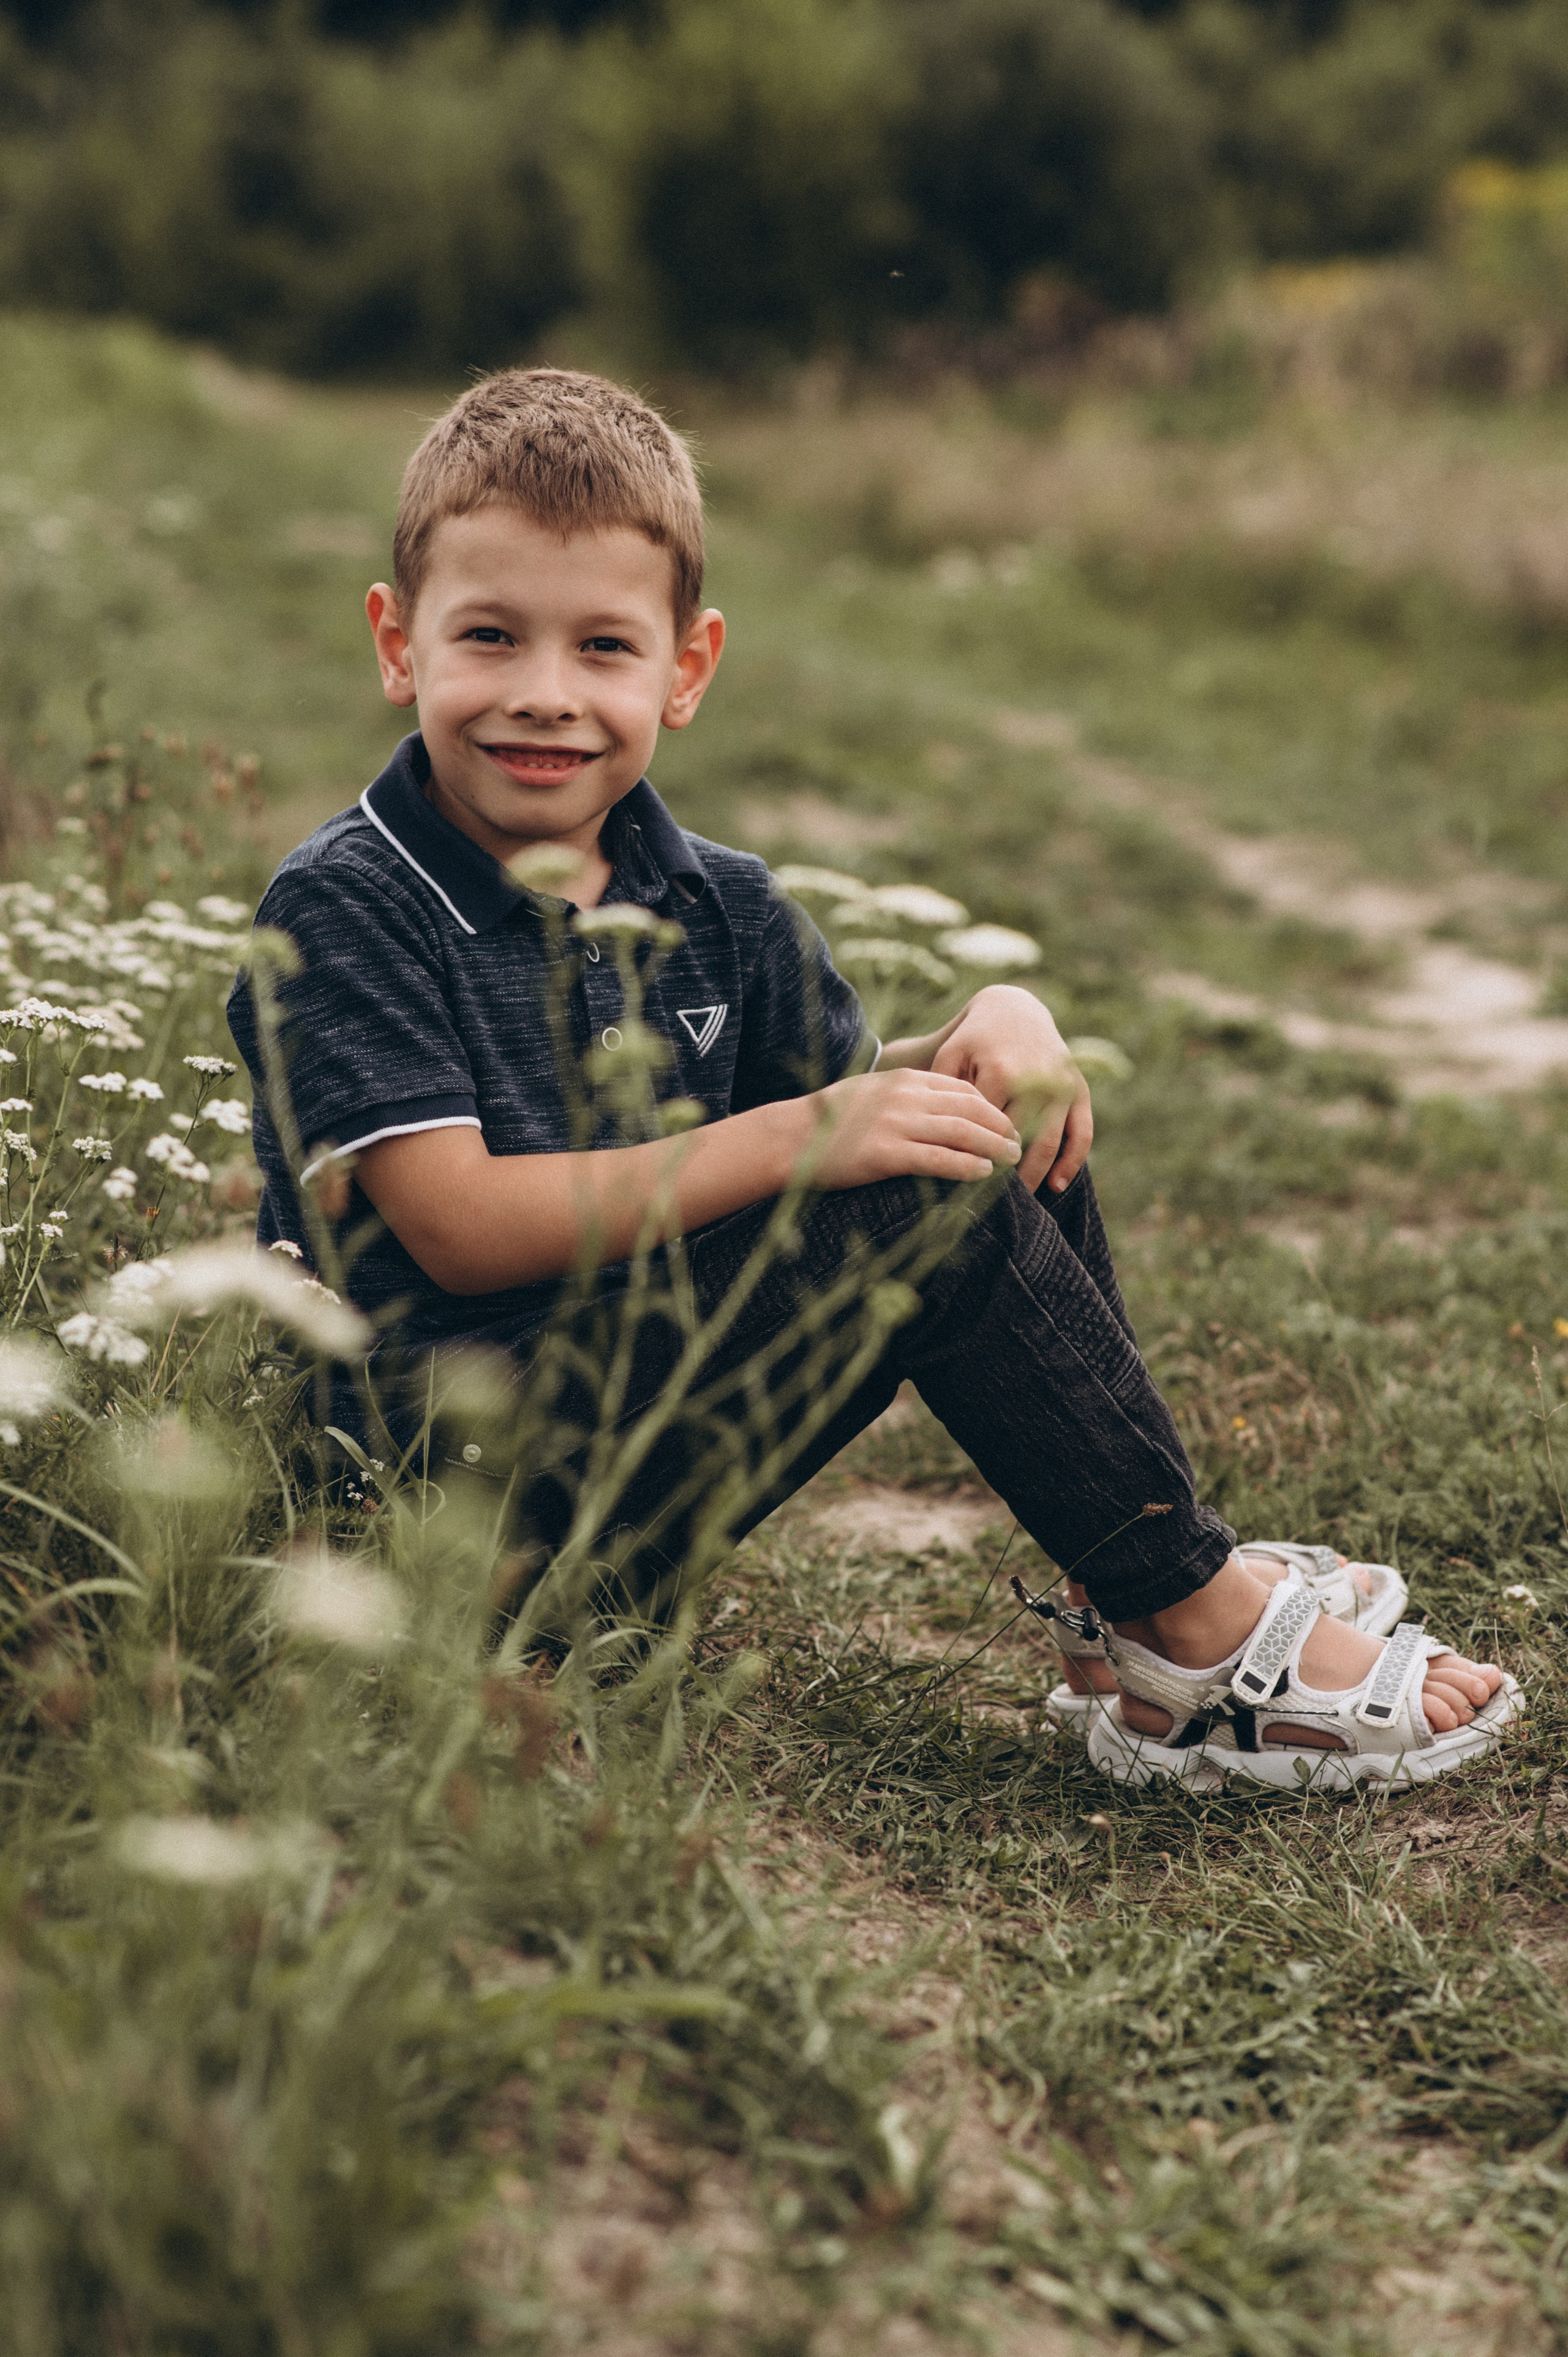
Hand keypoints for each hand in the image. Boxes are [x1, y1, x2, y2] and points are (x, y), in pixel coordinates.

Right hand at [802, 1069, 1022, 1188]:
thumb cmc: (829, 1121)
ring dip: (993, 1147)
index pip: (962, 1089)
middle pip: (971, 1109)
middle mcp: (905, 1096)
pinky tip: (983, 1173)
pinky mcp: (886, 1153)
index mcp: (904, 1079)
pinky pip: (938, 1158)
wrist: (789, 1138)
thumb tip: (936, 1111)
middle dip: (1001, 1126)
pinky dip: (966, 1165)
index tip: (1006, 1123)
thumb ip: (905, 1097)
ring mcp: (896, 1123)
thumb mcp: (872, 1093)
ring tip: (1012, 1160)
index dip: (991, 1107)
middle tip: (1019, 1144)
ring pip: (961, 1132)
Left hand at [931, 985, 1091, 1192]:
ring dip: (1034, 1177)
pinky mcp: (1079, 1090)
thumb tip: (935, 1139)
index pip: (983, 1131)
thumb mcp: (950, 1056)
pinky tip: (1055, 1186)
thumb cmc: (974, 1039)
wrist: (1016, 1010)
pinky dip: (1072, 1163)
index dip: (971, 1160)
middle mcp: (1036, 1081)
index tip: (958, 1186)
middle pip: (1017, 1143)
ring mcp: (1061, 1087)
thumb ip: (941, 1094)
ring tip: (1019, 1202)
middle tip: (984, 1205)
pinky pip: (1082, 1133)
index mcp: (1000, 1073)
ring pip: (1049, 1144)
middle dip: (1001, 1175)